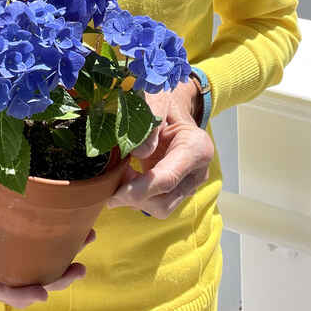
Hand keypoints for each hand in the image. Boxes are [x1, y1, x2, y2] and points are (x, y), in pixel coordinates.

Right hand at [0, 122, 92, 306]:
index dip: (16, 294)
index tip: (43, 294)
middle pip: (19, 279)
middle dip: (51, 280)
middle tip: (79, 268)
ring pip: (32, 262)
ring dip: (60, 260)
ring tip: (87, 240)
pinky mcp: (10, 220)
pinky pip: (34, 238)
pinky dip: (57, 238)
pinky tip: (77, 225)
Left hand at [106, 80, 213, 218]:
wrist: (175, 109)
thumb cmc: (164, 102)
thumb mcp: (155, 102)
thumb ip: (148, 126)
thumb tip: (139, 152)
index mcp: (197, 148)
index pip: (166, 179)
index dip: (137, 189)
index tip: (113, 191)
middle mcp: (198, 172)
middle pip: (163, 202)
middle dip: (133, 197)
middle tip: (112, 179)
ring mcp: (191, 184)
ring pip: (160, 208)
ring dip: (134, 198)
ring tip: (121, 175)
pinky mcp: (180, 191)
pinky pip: (158, 203)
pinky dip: (138, 197)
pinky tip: (128, 178)